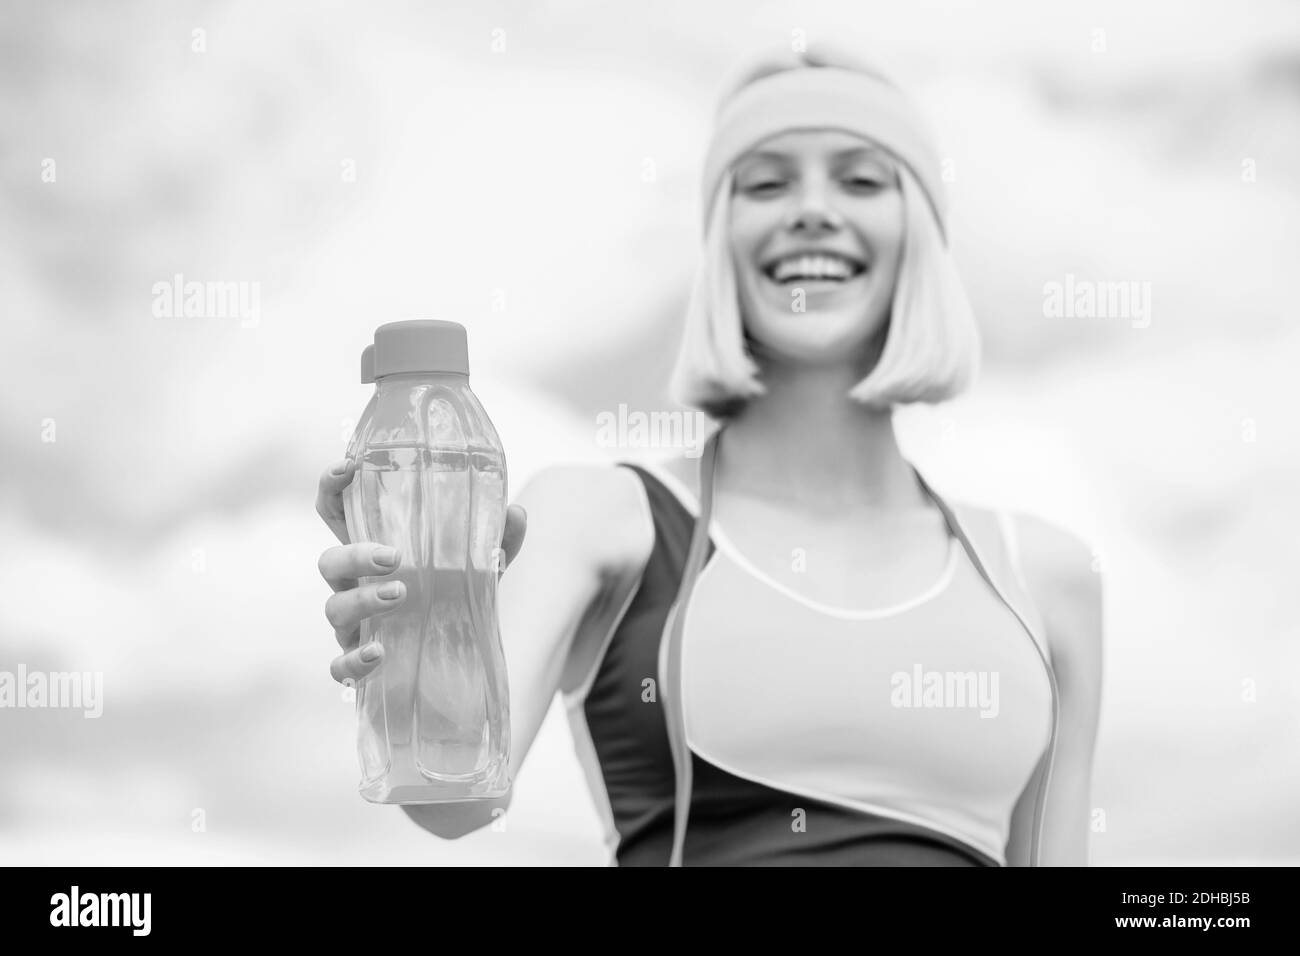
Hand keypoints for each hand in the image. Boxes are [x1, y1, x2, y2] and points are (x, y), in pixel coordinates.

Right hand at [315, 457, 527, 683]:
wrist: (456, 658)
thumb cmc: (456, 600)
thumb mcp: (481, 568)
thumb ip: (498, 540)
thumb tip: (516, 512)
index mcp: (374, 551)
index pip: (336, 512)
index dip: (332, 486)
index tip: (349, 467)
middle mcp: (355, 585)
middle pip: (329, 561)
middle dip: (354, 554)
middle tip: (394, 557)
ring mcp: (353, 625)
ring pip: (334, 610)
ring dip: (362, 600)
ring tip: (401, 594)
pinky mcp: (357, 665)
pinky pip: (339, 666)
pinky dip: (353, 659)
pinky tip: (379, 652)